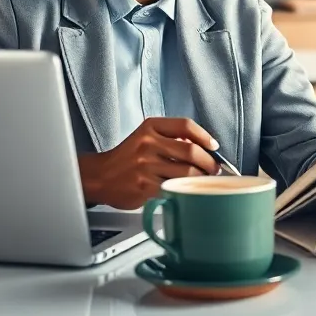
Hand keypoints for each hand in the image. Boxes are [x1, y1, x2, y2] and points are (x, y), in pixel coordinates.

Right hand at [77, 117, 219, 209]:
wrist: (100, 176)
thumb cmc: (127, 158)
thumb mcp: (146, 137)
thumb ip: (171, 138)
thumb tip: (203, 146)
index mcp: (150, 127)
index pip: (185, 125)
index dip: (205, 136)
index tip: (214, 146)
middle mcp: (147, 144)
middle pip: (190, 151)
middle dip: (209, 162)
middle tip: (214, 169)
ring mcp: (145, 166)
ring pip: (186, 172)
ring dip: (201, 178)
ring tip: (203, 180)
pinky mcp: (144, 186)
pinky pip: (174, 188)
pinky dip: (185, 190)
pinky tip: (187, 190)